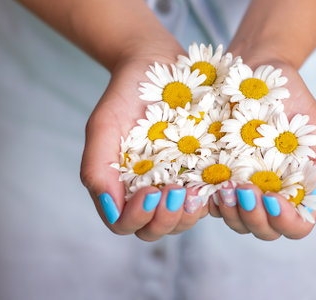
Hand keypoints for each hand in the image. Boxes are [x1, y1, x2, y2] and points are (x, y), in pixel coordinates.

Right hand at [80, 40, 208, 241]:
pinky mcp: (200, 172)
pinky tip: (219, 184)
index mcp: (121, 185)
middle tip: (175, 193)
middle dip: (165, 219)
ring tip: (196, 190)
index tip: (151, 192)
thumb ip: (97, 167)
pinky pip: (207, 198)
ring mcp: (175, 183)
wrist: (158, 64)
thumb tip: (110, 209)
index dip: (137, 217)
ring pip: (181, 221)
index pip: (124, 223)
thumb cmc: (126, 94)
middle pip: (154, 229)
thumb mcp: (104, 125)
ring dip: (188, 213)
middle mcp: (147, 190)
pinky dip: (212, 198)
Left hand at [209, 49, 315, 239]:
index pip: (297, 225)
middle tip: (245, 189)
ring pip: (235, 221)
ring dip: (229, 211)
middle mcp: (268, 194)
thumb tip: (312, 194)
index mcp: (296, 188)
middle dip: (253, 216)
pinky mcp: (216, 176)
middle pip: (263, 230)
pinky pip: (209, 201)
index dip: (286, 222)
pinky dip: (206, 199)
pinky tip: (201, 185)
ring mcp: (241, 188)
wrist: (257, 71)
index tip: (272, 198)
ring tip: (225, 186)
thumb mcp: (315, 125)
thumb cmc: (290, 97)